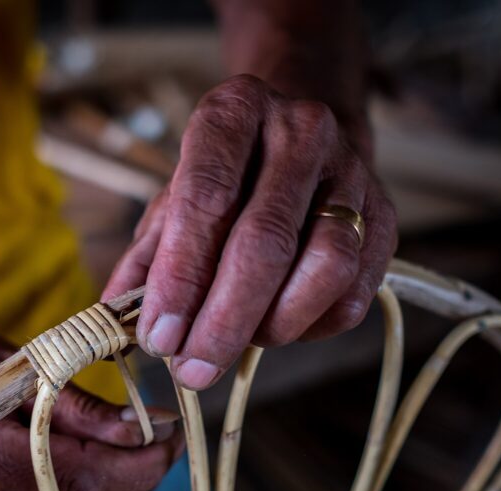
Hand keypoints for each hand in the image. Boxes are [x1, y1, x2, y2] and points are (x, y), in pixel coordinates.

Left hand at [103, 75, 396, 390]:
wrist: (301, 138)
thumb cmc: (225, 179)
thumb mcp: (173, 203)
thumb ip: (145, 262)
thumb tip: (114, 327)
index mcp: (234, 112)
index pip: (206, 197)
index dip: (181, 276)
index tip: (160, 337)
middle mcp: (300, 129)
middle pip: (265, 240)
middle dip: (223, 320)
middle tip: (193, 369)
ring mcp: (352, 170)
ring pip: (326, 265)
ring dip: (274, 325)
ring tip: (236, 345)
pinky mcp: (386, 215)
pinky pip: (356, 290)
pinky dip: (312, 325)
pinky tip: (277, 328)